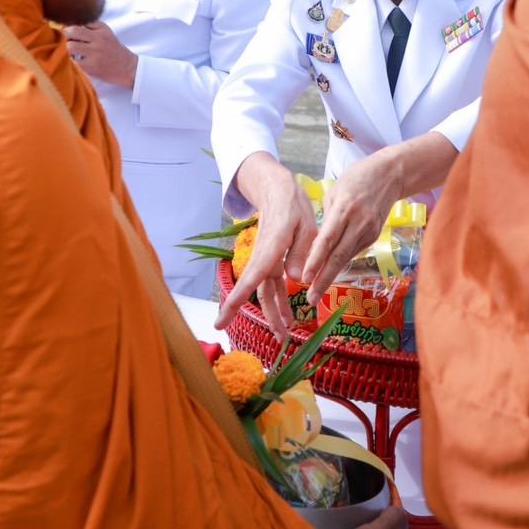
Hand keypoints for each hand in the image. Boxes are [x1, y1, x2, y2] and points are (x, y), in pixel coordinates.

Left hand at [62, 21, 137, 88]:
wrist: (128, 69)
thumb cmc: (114, 51)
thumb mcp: (107, 34)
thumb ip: (91, 28)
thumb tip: (68, 26)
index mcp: (102, 29)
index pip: (79, 21)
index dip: (70, 25)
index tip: (67, 30)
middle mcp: (99, 39)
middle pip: (71, 31)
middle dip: (65, 35)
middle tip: (66, 41)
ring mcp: (95, 53)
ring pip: (70, 46)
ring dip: (67, 49)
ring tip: (71, 52)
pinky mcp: (91, 67)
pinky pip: (73, 61)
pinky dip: (72, 61)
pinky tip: (77, 62)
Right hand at [216, 160, 317, 337]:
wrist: (276, 190)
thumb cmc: (292, 205)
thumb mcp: (305, 224)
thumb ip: (300, 252)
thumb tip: (296, 279)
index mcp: (272, 246)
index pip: (252, 276)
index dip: (238, 298)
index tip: (223, 317)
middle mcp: (264, 256)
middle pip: (258, 291)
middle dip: (264, 316)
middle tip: (274, 338)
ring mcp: (266, 260)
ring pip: (265, 291)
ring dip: (273, 312)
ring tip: (283, 334)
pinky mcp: (271, 261)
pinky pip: (271, 285)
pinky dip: (277, 301)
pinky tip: (286, 316)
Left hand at [302, 152, 400, 301]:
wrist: (390, 174)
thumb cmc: (356, 179)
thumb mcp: (335, 192)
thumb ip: (327, 218)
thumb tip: (316, 242)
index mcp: (344, 208)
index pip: (327, 240)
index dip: (316, 261)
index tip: (305, 278)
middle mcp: (358, 222)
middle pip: (338, 256)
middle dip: (323, 279)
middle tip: (311, 298)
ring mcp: (369, 230)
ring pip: (347, 258)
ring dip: (331, 276)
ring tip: (316, 293)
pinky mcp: (375, 235)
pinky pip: (354, 251)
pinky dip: (341, 263)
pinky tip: (329, 274)